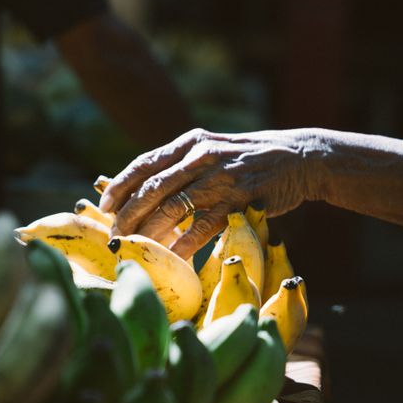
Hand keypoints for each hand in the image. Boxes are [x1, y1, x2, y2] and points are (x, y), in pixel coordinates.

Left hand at [100, 128, 315, 257]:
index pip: (144, 164)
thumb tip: (143, 192)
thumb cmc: (248, 160)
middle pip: (152, 188)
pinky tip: (172, 259)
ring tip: (135, 249)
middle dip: (128, 215)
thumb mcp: (213, 150)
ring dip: (150, 233)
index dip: (120, 186)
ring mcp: (221, 178)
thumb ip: (182, 165)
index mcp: (190, 143)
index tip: (103, 207)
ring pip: (173, 209)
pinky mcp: (240, 200)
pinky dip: (185, 244)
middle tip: (115, 236)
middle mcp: (201, 157)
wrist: (298, 159)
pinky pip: (204, 227)